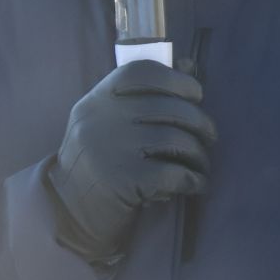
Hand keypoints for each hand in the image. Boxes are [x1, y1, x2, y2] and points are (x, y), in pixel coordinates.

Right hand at [45, 59, 214, 263]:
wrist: (69, 213)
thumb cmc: (99, 163)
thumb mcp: (110, 123)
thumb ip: (144, 96)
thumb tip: (189, 66)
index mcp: (97, 100)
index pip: (141, 72)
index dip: (176, 79)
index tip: (195, 94)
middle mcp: (101, 118)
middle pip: (167, 107)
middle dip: (200, 122)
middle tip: (210, 137)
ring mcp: (110, 148)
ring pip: (175, 139)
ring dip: (199, 155)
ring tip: (202, 165)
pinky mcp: (123, 180)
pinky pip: (173, 173)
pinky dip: (192, 179)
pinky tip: (196, 184)